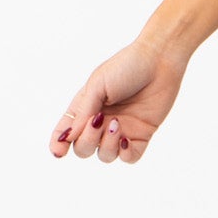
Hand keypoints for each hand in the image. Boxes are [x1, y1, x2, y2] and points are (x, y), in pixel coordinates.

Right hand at [48, 35, 187, 163]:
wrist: (159, 60)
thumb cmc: (125, 67)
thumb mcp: (97, 86)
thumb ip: (83, 112)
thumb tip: (68, 137)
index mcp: (85, 107)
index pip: (66, 132)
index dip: (58, 144)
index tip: (58, 152)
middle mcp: (101, 122)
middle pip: (83, 148)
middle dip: (87, 140)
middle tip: (99, 121)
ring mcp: (121, 129)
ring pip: (105, 155)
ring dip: (107, 145)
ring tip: (118, 124)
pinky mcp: (141, 134)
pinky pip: (129, 158)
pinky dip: (125, 154)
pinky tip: (126, 138)